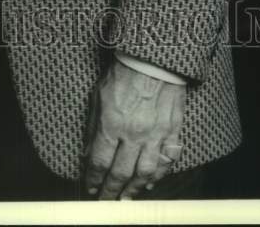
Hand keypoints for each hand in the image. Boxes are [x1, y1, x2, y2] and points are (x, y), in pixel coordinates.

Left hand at [83, 58, 185, 199]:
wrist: (153, 57)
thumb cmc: (122, 72)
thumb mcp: (98, 95)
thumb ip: (93, 126)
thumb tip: (87, 153)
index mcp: (112, 124)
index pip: (99, 162)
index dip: (93, 179)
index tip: (90, 188)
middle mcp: (133, 134)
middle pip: (120, 173)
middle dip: (110, 191)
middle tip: (106, 202)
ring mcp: (155, 134)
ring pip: (144, 173)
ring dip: (133, 190)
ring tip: (126, 200)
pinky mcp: (172, 130)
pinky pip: (167, 160)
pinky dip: (159, 175)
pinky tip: (150, 183)